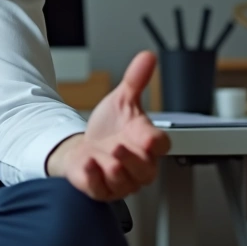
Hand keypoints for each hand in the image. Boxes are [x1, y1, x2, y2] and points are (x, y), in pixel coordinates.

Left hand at [50, 50, 170, 200]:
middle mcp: (137, 166)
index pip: (161, 146)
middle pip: (145, 169)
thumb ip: (136, 80)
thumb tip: (148, 56)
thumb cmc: (109, 128)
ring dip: (113, 168)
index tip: (149, 137)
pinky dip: (93, 178)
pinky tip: (88, 164)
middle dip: (132, 159)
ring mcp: (119, 180)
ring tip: (104, 156)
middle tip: (118, 146)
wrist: (85, 146)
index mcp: (146, 144)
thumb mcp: (122, 100)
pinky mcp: (100, 189)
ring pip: (123, 181)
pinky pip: (100, 189)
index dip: (156, 143)